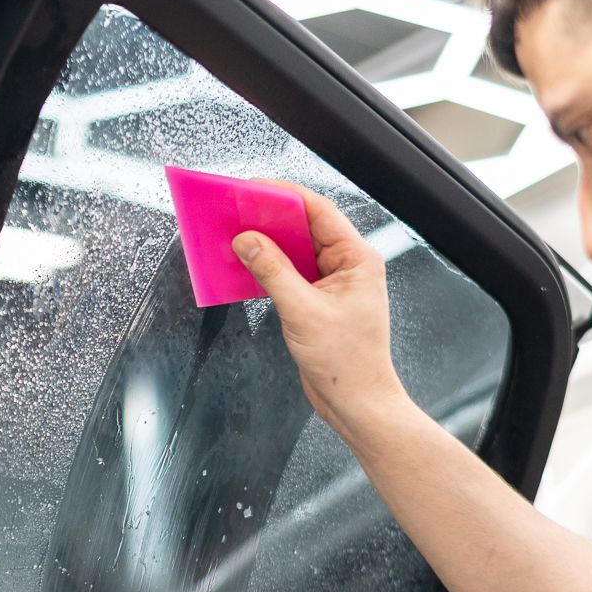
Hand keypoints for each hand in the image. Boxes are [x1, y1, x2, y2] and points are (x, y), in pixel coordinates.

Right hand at [232, 183, 410, 448]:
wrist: (356, 403)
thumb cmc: (347, 364)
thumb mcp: (302, 311)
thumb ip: (272, 271)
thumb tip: (248, 241)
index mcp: (356, 258)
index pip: (318, 211)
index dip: (284, 195)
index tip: (252, 189)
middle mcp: (347, 266)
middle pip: (304, 227)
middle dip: (270, 219)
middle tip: (236, 211)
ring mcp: (332, 284)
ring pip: (294, 251)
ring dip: (267, 245)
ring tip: (235, 236)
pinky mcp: (318, 302)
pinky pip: (290, 274)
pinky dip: (268, 269)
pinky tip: (246, 267)